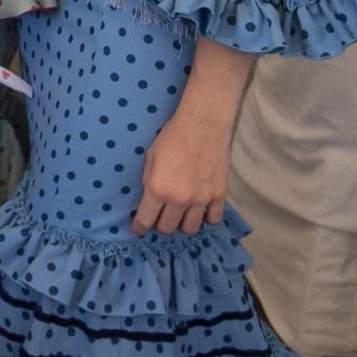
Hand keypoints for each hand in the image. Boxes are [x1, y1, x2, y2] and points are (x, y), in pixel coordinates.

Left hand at [132, 107, 231, 235]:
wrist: (203, 125)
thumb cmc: (172, 137)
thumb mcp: (150, 158)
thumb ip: (149, 180)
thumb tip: (150, 198)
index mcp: (158, 189)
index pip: (146, 220)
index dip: (140, 228)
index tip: (138, 231)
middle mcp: (179, 199)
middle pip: (168, 228)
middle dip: (160, 226)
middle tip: (160, 218)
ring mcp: (201, 199)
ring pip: (190, 228)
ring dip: (182, 224)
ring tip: (180, 216)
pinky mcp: (218, 196)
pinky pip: (213, 219)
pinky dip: (206, 219)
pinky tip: (200, 212)